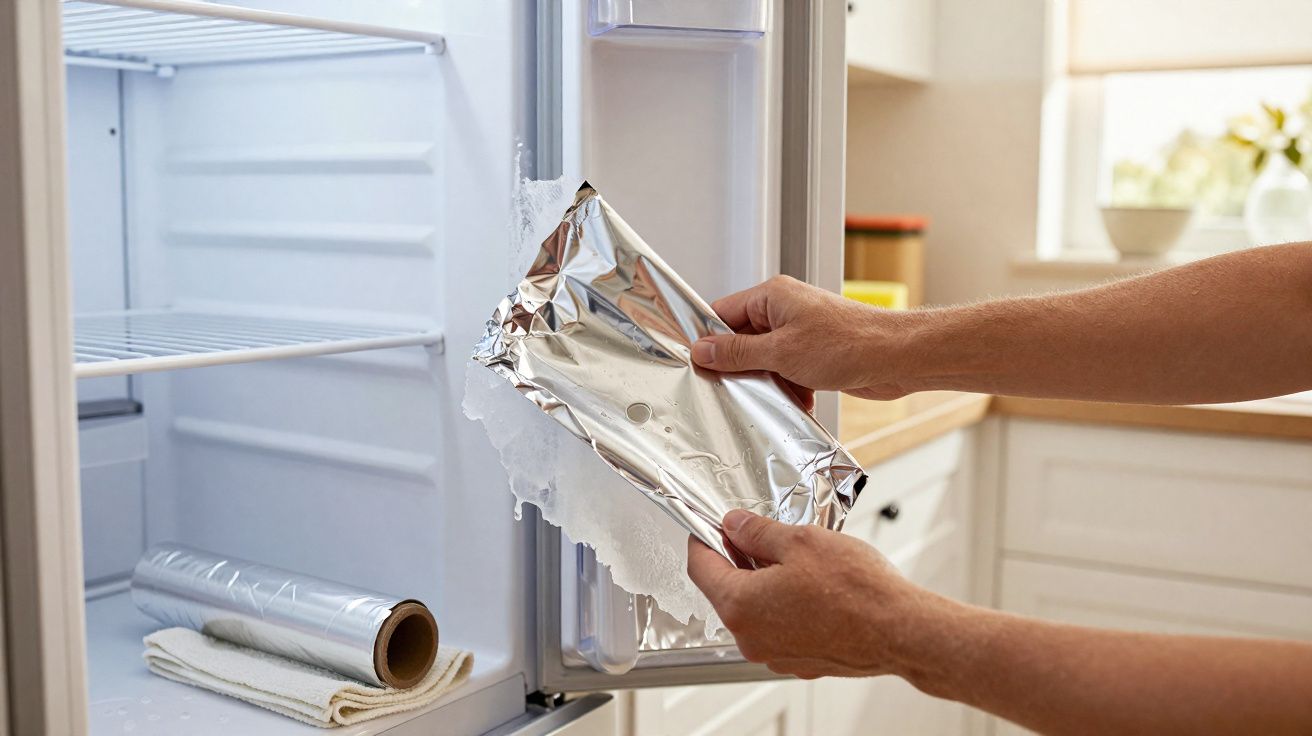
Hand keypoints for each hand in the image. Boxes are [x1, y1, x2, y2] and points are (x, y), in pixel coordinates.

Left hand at [686, 509, 946, 679]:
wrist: (900, 630)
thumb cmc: (856, 591)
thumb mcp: (799, 540)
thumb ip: (757, 531)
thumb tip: (734, 524)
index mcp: (740, 606)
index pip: (700, 568)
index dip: (704, 539)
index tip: (714, 525)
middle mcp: (750, 638)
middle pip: (726, 590)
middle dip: (738, 559)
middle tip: (761, 534)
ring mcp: (774, 654)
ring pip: (754, 609)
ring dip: (764, 581)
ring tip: (796, 558)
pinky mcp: (799, 660)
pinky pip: (779, 626)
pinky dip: (785, 604)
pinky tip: (811, 586)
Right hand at [691, 275, 921, 402]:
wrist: (897, 358)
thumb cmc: (850, 343)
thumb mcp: (781, 352)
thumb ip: (738, 352)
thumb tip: (704, 350)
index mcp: (773, 296)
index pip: (723, 313)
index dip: (708, 339)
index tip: (696, 364)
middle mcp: (786, 310)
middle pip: (743, 339)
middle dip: (740, 367)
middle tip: (731, 388)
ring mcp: (802, 332)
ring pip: (766, 360)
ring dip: (767, 382)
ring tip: (772, 396)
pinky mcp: (816, 353)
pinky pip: (787, 372)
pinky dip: (788, 388)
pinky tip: (796, 401)